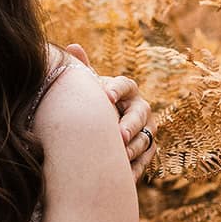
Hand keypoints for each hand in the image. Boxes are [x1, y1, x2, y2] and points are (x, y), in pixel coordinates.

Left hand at [64, 44, 154, 179]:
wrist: (103, 124)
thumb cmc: (94, 101)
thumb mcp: (89, 86)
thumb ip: (84, 70)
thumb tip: (72, 47)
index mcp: (126, 89)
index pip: (126, 85)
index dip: (117, 89)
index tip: (106, 96)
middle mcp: (140, 107)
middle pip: (140, 114)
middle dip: (130, 124)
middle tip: (119, 135)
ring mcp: (147, 129)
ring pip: (146, 138)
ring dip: (134, 148)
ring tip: (121, 156)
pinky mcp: (148, 149)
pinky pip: (146, 159)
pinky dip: (136, 167)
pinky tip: (125, 175)